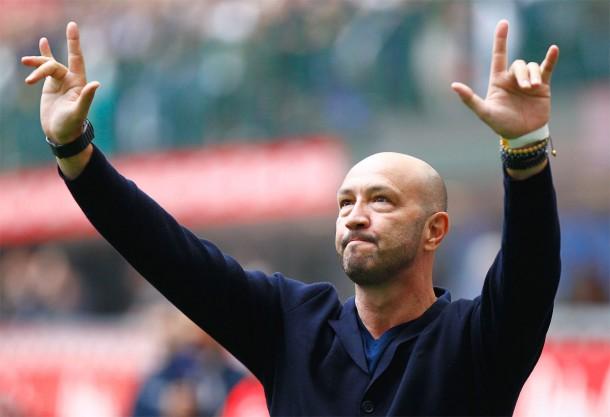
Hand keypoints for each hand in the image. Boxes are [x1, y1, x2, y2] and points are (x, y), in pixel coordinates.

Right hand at [22, 21, 99, 143]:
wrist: (61, 134)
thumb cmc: (71, 126)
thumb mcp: (78, 112)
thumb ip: (86, 97)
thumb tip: (96, 84)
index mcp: (79, 83)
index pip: (77, 58)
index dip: (74, 42)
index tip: (71, 25)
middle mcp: (71, 79)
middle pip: (55, 64)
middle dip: (43, 62)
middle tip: (35, 57)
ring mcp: (60, 81)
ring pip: (47, 66)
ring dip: (36, 66)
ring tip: (24, 65)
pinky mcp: (50, 85)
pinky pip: (45, 68)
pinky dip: (41, 58)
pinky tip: (41, 45)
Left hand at [451, 20, 558, 138]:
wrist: (522, 134)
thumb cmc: (501, 124)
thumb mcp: (484, 112)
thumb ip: (470, 99)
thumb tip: (453, 85)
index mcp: (498, 80)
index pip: (499, 55)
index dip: (501, 39)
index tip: (503, 23)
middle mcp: (512, 78)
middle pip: (518, 64)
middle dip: (522, 74)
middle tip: (526, 88)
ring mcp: (528, 81)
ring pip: (531, 67)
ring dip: (533, 75)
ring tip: (533, 88)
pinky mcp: (543, 85)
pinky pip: (546, 68)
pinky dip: (551, 59)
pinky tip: (554, 50)